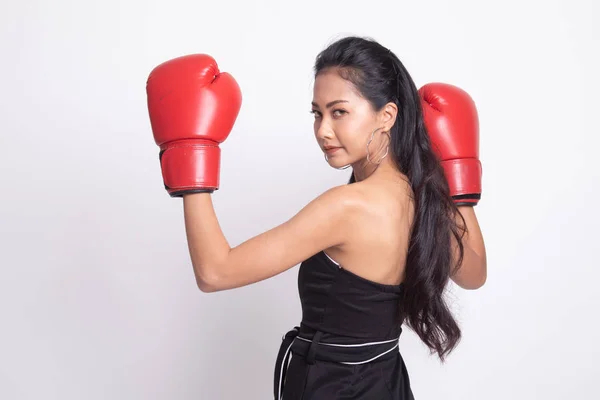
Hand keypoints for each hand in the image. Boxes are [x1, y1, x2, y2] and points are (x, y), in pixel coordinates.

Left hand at [146, 54, 241, 196]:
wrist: (187, 146)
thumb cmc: (208, 122)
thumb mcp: (228, 92)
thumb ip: (224, 76)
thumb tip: (213, 75)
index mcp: (184, 65)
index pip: (208, 66)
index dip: (214, 83)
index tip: (210, 99)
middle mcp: (165, 71)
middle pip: (193, 74)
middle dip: (200, 88)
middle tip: (201, 106)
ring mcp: (156, 85)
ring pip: (183, 86)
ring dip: (189, 95)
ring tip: (192, 111)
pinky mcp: (153, 100)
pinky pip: (173, 97)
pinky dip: (179, 104)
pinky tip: (183, 114)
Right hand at [419, 82, 481, 205]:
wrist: (458, 165)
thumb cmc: (443, 143)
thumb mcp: (425, 117)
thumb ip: (419, 102)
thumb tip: (417, 97)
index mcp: (453, 94)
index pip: (425, 92)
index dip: (420, 108)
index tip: (424, 121)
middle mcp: (463, 98)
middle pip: (434, 100)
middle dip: (430, 112)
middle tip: (433, 128)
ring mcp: (467, 110)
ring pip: (441, 110)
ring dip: (438, 119)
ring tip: (440, 133)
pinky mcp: (467, 121)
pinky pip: (449, 119)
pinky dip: (446, 125)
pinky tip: (446, 136)